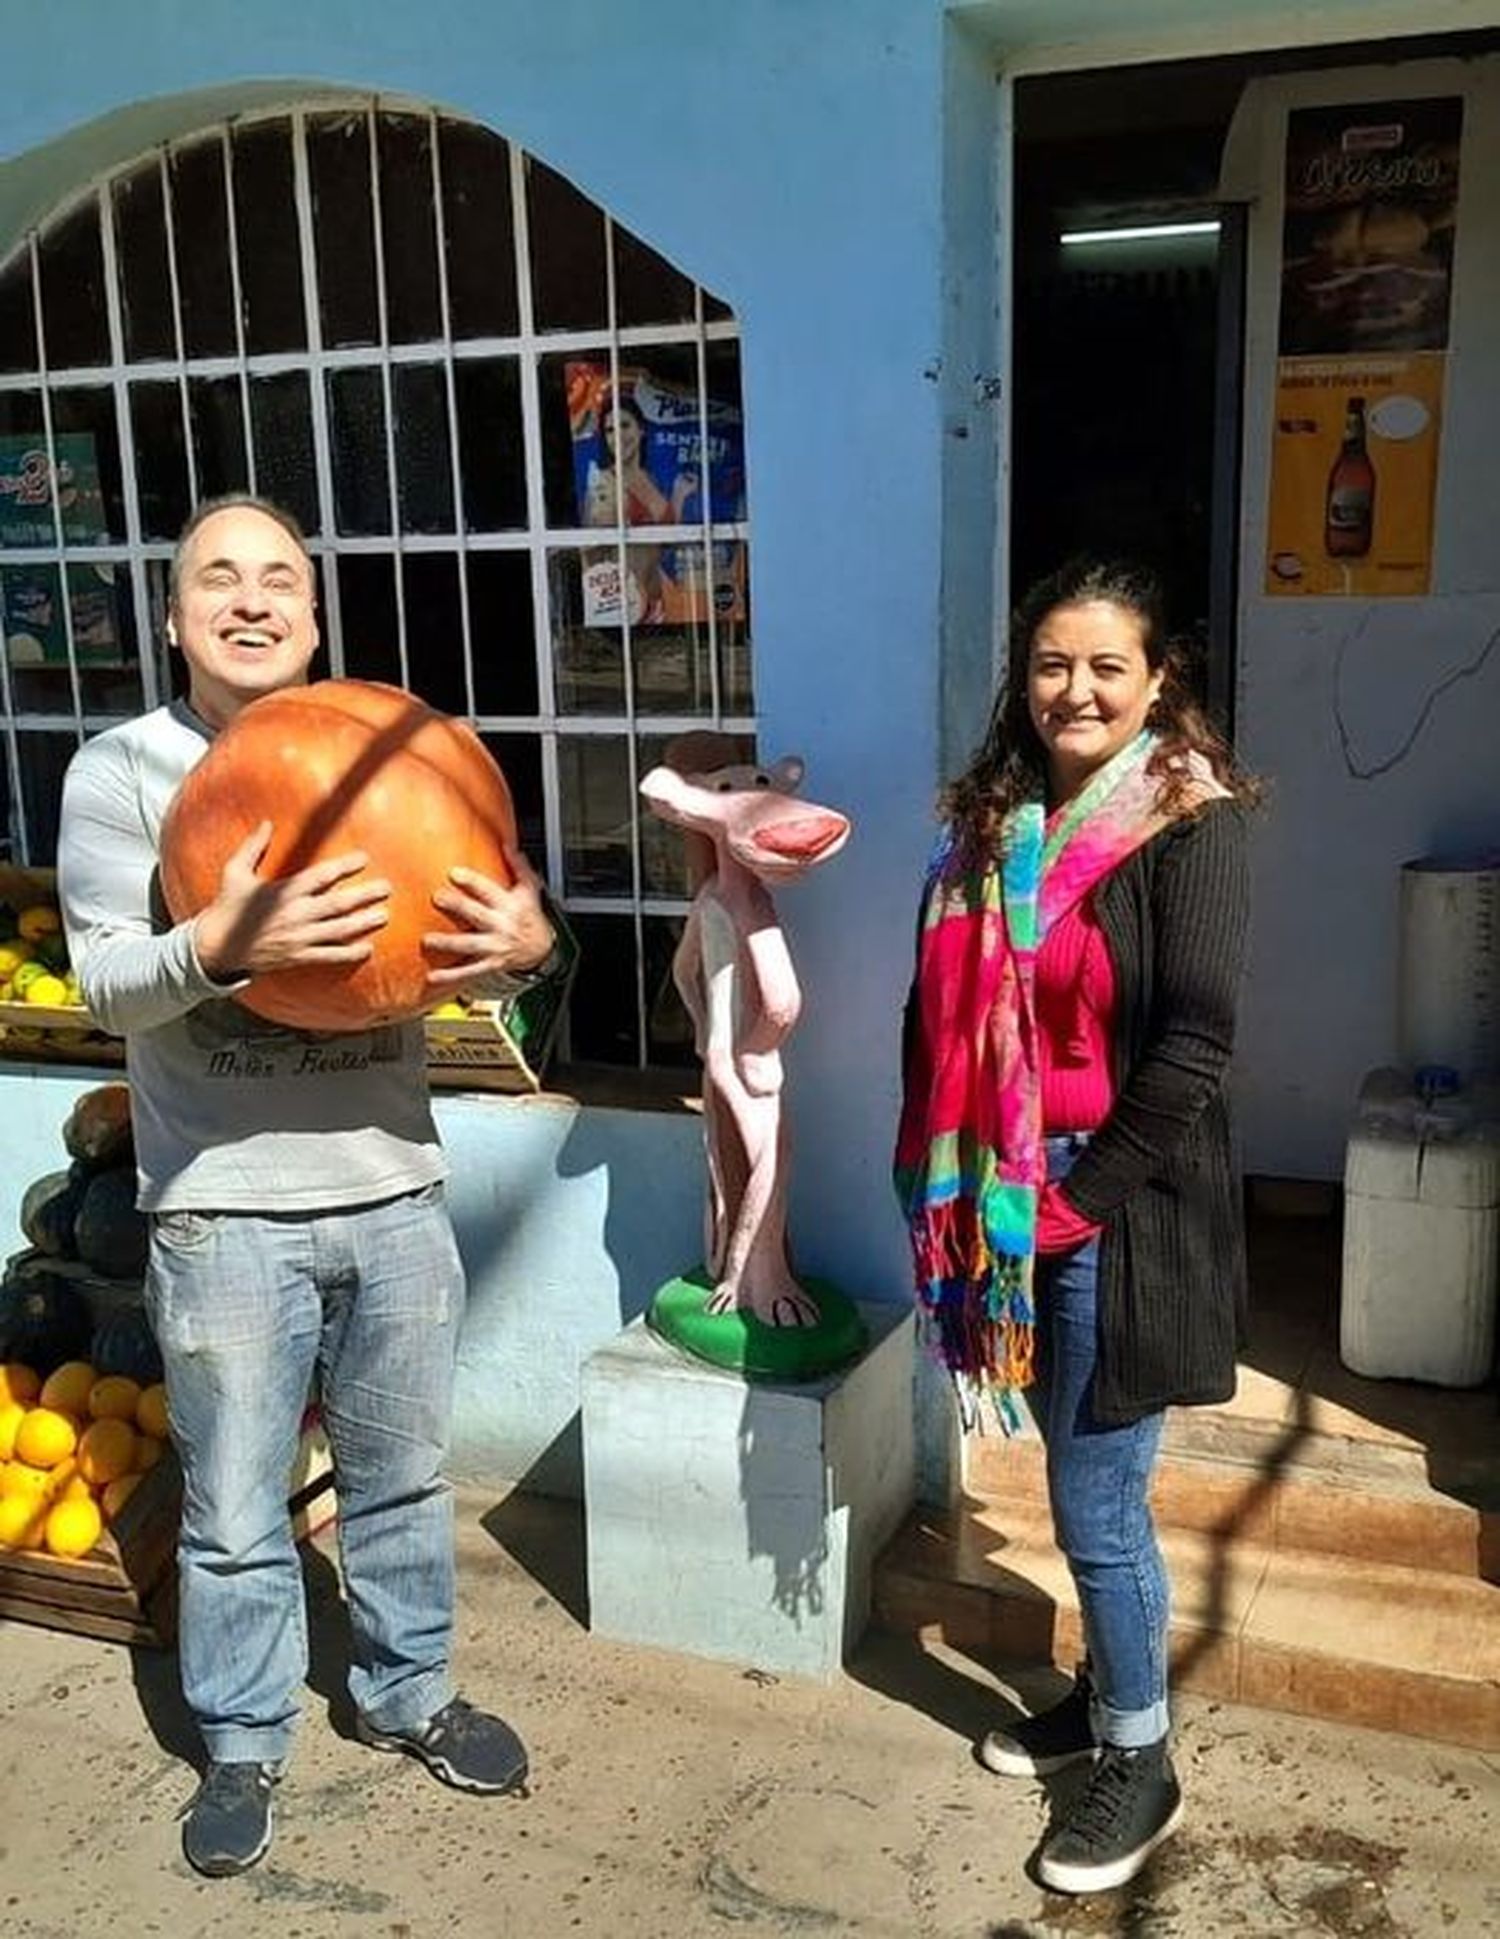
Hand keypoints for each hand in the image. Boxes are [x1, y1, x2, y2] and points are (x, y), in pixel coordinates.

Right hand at [192, 822, 390, 980]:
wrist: (216, 947)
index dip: (344, 867)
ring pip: (339, 931)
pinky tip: (368, 949)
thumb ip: (253, 847)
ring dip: (363, 923)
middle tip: (386, 889)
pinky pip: (328, 956)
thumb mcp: (235, 872)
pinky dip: (349, 954)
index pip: (321, 876)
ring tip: (384, 916)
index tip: (364, 858)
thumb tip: (266, 823)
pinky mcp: (297, 956)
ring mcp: (298, 938)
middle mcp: (294, 914)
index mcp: (283, 892)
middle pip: (338, 904)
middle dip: (364, 896)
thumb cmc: (227, 907)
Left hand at [423, 845, 554, 992]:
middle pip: (477, 915)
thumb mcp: (530, 890)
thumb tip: (507, 845)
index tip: (454, 873)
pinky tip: (433, 976)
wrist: (542, 950)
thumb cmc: (530, 915)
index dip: (472, 882)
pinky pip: (469, 972)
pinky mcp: (489, 964)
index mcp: (510, 905)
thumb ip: (518, 867)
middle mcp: (502, 926)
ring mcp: (495, 947)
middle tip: (437, 898)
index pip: (489, 891)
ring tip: (427, 940)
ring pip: (469, 945)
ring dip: (448, 943)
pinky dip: (450, 975)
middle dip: (457, 906)